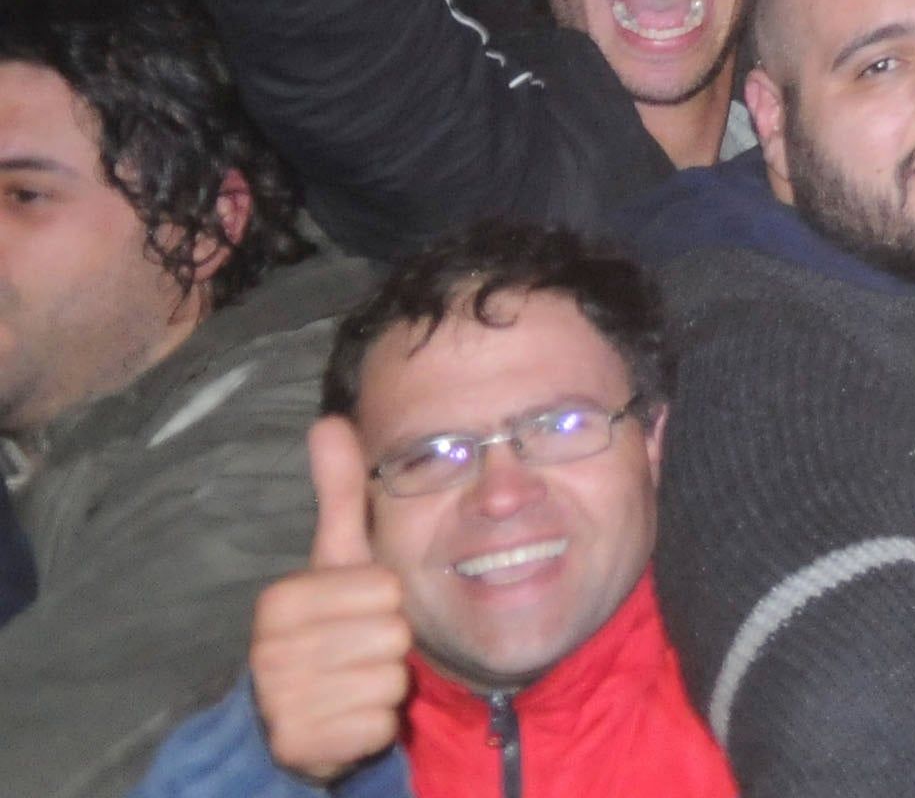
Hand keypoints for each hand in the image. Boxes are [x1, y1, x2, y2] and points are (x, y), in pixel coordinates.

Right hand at [251, 420, 413, 778]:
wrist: (299, 717)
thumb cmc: (331, 626)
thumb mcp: (338, 560)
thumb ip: (339, 494)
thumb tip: (329, 419)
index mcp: (279, 602)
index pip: (385, 589)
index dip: (386, 603)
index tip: (358, 613)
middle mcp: (270, 653)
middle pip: (392, 634)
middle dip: (389, 643)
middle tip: (359, 649)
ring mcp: (283, 704)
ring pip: (389, 681)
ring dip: (384, 684)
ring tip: (353, 680)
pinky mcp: (302, 748)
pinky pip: (378, 726)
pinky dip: (375, 725)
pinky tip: (349, 718)